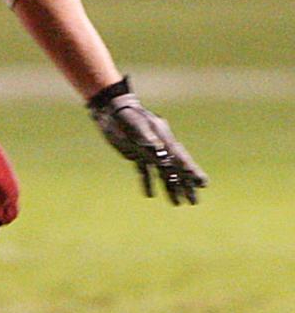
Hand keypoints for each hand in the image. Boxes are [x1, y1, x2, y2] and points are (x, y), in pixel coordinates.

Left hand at [88, 84, 207, 204]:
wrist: (110, 108)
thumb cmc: (125, 115)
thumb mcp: (135, 126)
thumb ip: (149, 141)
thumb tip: (162, 157)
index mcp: (163, 138)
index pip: (180, 158)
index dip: (191, 172)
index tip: (203, 184)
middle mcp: (159, 146)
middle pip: (175, 169)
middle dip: (185, 185)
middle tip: (194, 202)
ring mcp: (148, 150)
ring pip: (163, 172)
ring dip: (170, 187)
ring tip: (177, 203)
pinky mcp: (136, 153)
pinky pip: (145, 171)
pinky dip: (148, 182)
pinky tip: (150, 195)